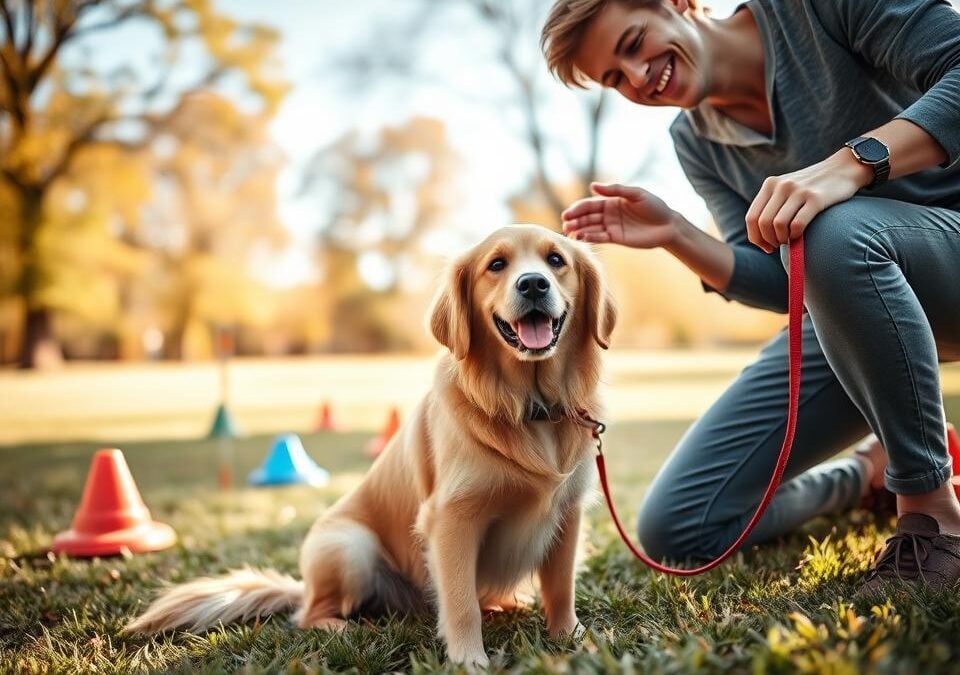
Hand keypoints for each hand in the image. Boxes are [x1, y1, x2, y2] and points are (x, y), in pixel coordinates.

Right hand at [562, 182, 678, 248]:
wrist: (668, 226)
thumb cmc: (655, 207)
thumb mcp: (636, 194)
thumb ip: (615, 190)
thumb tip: (593, 186)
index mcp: (611, 201)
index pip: (590, 204)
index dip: (578, 208)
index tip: (568, 214)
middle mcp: (608, 214)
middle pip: (587, 217)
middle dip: (575, 220)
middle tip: (565, 224)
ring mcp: (611, 227)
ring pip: (590, 228)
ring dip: (579, 230)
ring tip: (569, 232)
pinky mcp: (616, 239)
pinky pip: (599, 238)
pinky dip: (590, 238)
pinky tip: (582, 238)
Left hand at [745, 149, 872, 252]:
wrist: (844, 168)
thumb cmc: (813, 185)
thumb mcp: (787, 188)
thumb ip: (773, 205)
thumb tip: (761, 236)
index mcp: (770, 184)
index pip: (751, 217)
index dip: (756, 237)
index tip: (765, 246)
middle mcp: (781, 186)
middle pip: (763, 223)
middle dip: (768, 240)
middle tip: (778, 245)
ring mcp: (798, 191)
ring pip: (778, 225)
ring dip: (781, 239)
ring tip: (789, 240)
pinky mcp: (816, 198)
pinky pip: (797, 224)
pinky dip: (795, 235)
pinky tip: (799, 235)